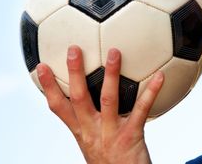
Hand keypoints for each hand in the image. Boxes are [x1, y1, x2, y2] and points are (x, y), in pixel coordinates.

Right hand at [36, 45, 163, 163]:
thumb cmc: (110, 159)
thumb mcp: (94, 141)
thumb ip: (92, 120)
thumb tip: (95, 95)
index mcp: (81, 131)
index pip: (59, 107)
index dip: (49, 87)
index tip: (41, 67)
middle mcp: (92, 131)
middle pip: (79, 98)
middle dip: (74, 73)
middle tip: (74, 49)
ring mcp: (110, 134)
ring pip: (108, 99)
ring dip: (111, 75)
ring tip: (114, 52)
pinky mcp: (131, 136)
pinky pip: (141, 110)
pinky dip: (151, 92)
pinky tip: (160, 76)